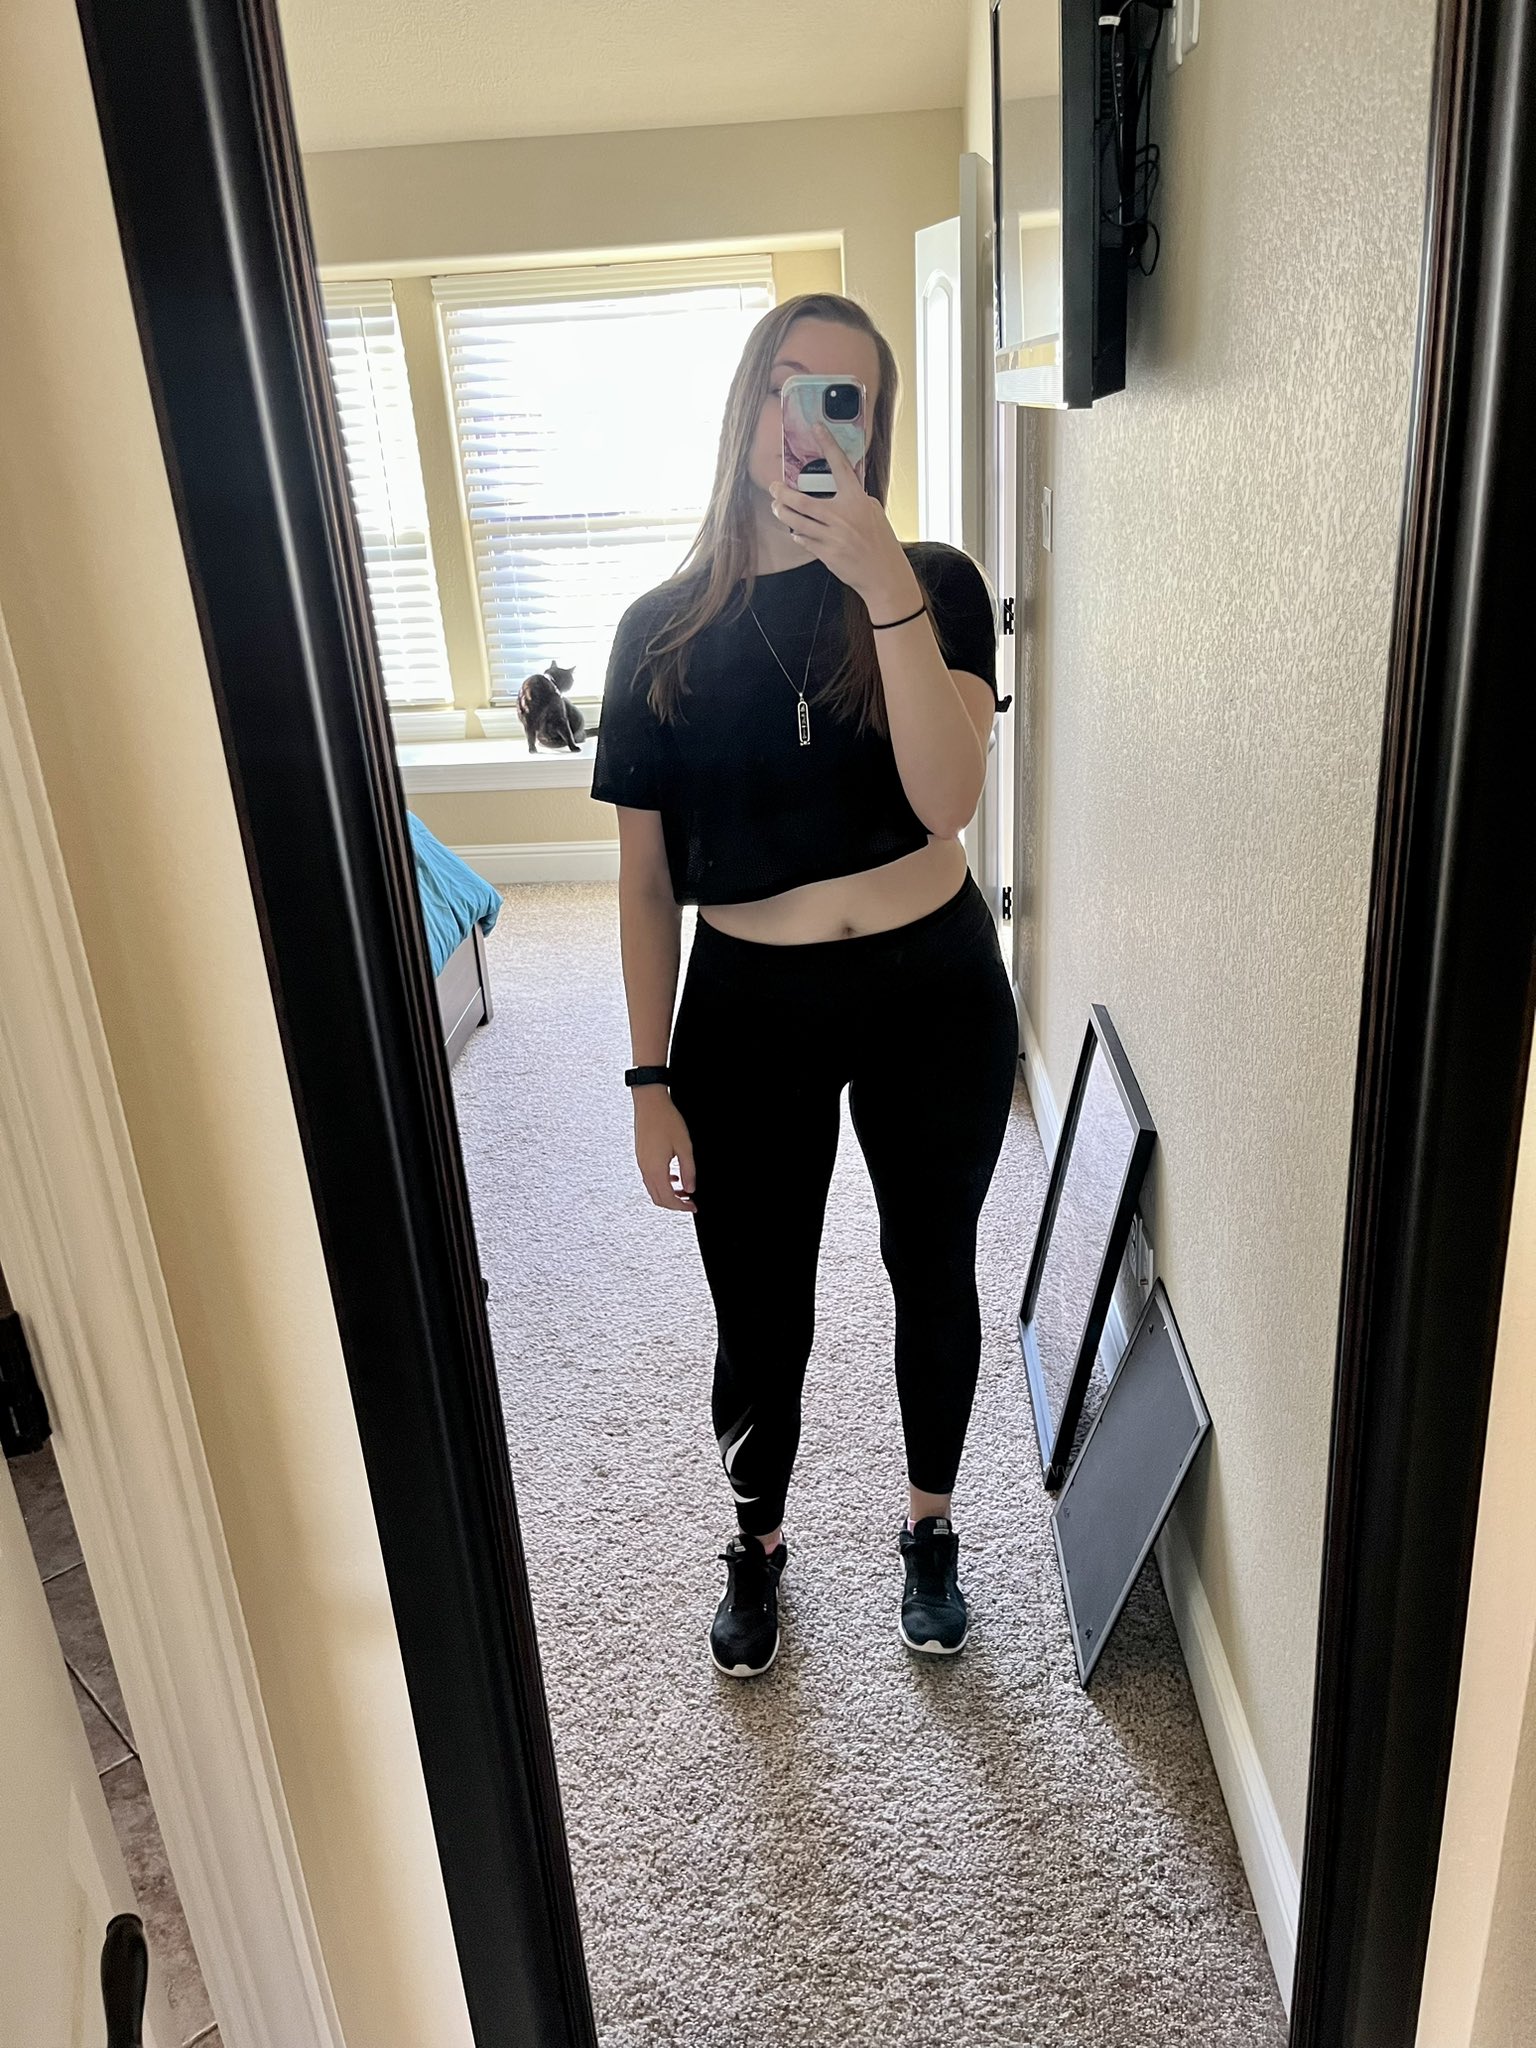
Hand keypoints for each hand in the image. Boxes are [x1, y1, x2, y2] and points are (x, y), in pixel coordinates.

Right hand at [633, 1089, 696, 1212]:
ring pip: (653, 1189)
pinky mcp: (641, 1156)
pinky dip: (662, 1184)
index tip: (693, 1206)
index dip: (682, 1207)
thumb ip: (688, 1170)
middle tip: (689, 1202)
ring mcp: (641, 1163)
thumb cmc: (666, 1120)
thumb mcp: (685, 1146)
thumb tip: (690, 1188)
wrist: (650, 1102)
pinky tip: (673, 1177)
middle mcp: (645, 1169)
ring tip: (684, 1190)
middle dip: (675, 1204)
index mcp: (655, 1169)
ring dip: (668, 1194)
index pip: (668, 1199)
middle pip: (658, 1198)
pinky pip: (649, 1178)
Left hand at [768, 423, 920, 618]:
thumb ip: (856, 500)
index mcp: (857, 500)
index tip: (817, 428)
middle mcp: (842, 516)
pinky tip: (795, 531)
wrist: (884, 576)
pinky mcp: (826, 554)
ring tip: (776, 507)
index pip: (840, 466)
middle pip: (802, 501)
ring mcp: (832, 536)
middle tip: (773, 487)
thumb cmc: (881, 544)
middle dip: (782, 493)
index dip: (828, 444)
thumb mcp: (874, 513)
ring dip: (782, 513)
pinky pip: (803, 540)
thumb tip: (841, 492)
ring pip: (796, 521)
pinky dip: (797, 534)